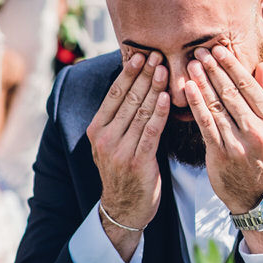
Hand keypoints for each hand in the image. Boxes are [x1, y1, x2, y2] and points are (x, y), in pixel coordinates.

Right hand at [85, 52, 169, 255]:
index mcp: (96, 129)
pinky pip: (150, 132)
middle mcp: (104, 137)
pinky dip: (158, 113)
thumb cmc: (126, 171)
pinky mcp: (137, 161)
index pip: (113, 94)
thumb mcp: (116, 142)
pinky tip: (165, 97)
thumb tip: (139, 86)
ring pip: (139, 112)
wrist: (124, 209)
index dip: (128, 73)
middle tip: (156, 53)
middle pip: (127, 99)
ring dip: (153, 88)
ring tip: (164, 68)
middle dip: (143, 74)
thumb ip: (124, 118)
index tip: (140, 53)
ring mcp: (119, 150)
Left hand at [184, 45, 262, 216]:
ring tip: (190, 64)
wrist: (261, 197)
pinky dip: (196, 104)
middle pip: (231, 92)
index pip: (249, 86)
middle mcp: (258, 130)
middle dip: (214, 69)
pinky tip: (187, 89)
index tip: (219, 49)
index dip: (232, 66)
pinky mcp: (221, 154)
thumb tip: (260, 67)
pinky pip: (205, 124)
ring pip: (217, 106)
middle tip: (199, 51)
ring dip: (202, 82)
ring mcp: (239, 143)